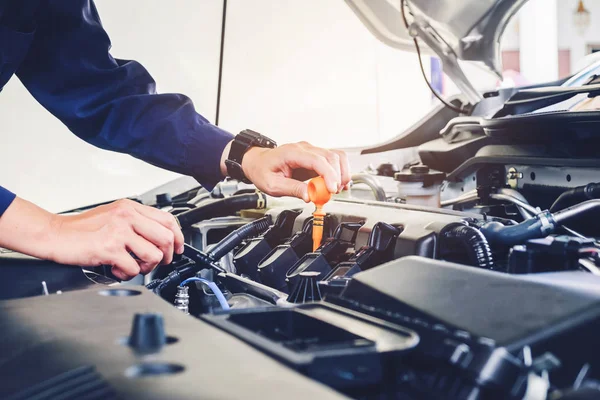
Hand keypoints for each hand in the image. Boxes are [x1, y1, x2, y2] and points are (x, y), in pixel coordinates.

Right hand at [47, 199, 183, 279]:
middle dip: (166, 256)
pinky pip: (133, 268)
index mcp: (130, 207)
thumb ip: (135, 221)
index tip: (178, 248)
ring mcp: (119, 232)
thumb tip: (159, 236)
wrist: (54, 234)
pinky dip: (126, 274)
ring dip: (145, 267)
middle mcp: (127, 217)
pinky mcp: (109, 249)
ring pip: (153, 255)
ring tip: (132, 266)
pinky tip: (116, 269)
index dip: (178, 237)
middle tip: (157, 262)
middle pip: (166, 238)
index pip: (168, 220)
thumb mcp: (113, 214)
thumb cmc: (81, 228)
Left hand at [221, 140, 350, 201]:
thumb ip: (292, 189)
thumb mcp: (272, 185)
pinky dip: (340, 171)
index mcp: (291, 153)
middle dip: (337, 176)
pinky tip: (338, 183)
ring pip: (336, 156)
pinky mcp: (315, 157)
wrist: (258, 162)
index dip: (328, 175)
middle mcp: (304, 148)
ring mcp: (311, 151)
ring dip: (342, 173)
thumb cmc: (262, 170)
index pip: (317, 160)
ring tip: (338, 189)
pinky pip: (333, 160)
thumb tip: (309, 196)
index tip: (332, 189)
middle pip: (331, 156)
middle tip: (332, 194)